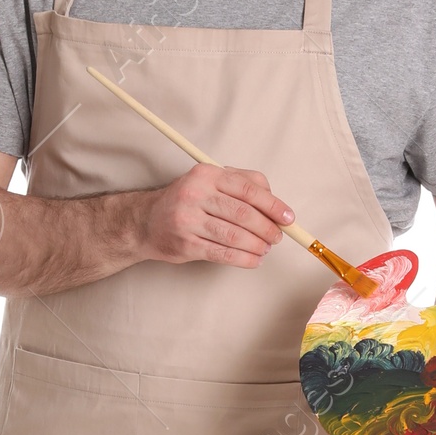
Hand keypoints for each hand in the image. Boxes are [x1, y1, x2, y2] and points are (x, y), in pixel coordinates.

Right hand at [138, 164, 293, 268]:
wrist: (147, 221)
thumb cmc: (187, 200)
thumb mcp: (211, 181)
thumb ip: (243, 183)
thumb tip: (276, 203)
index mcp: (206, 174)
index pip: (248, 189)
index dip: (273, 205)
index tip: (288, 218)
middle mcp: (195, 194)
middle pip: (243, 214)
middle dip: (267, 228)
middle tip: (277, 237)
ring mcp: (188, 220)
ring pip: (234, 236)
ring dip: (257, 246)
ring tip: (265, 249)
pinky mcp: (186, 244)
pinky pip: (222, 253)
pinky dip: (244, 259)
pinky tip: (254, 260)